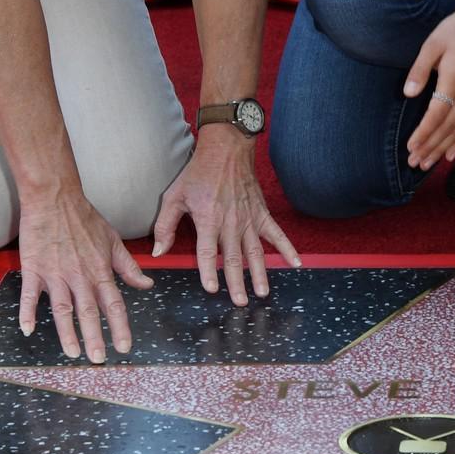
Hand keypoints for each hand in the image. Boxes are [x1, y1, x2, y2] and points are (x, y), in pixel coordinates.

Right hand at [18, 190, 151, 362]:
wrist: (55, 197)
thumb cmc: (84, 218)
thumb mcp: (113, 241)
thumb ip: (129, 267)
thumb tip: (148, 284)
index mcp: (100, 270)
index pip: (114, 304)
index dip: (120, 327)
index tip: (124, 347)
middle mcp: (80, 275)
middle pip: (89, 312)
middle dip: (95, 338)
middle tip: (98, 360)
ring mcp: (56, 273)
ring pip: (62, 308)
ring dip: (67, 333)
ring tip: (72, 353)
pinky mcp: (34, 267)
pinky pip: (31, 294)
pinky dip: (28, 312)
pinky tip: (27, 329)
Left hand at [152, 126, 299, 304]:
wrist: (225, 150)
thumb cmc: (198, 174)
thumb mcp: (174, 196)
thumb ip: (165, 226)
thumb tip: (158, 252)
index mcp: (208, 219)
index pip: (208, 252)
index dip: (209, 271)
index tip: (211, 289)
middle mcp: (230, 223)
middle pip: (234, 258)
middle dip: (237, 282)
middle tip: (240, 302)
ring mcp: (249, 219)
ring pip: (255, 252)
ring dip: (260, 273)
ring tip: (262, 292)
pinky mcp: (262, 214)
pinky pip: (276, 234)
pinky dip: (288, 249)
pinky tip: (296, 263)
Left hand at [403, 0, 454, 171]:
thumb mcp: (433, 43)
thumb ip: (420, 69)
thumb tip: (408, 94)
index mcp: (454, 78)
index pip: (438, 113)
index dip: (425, 132)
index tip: (411, 145)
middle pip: (448, 127)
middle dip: (430, 147)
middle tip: (414, 162)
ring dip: (442, 149)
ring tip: (426, 164)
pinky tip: (450, 156)